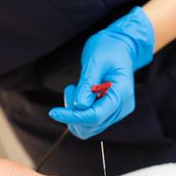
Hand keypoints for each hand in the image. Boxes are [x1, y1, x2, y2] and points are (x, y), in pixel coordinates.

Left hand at [49, 7, 154, 138]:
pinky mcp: (110, 114)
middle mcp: (121, 108)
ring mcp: (117, 113)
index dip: (73, 116)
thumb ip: (88, 84)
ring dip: (75, 113)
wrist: (120, 48)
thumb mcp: (95, 61)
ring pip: (88, 128)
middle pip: (91, 125)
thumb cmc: (108, 49)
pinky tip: (80, 96)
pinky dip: (79, 113)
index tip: (53, 112)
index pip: (96, 115)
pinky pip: (89, 123)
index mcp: (122, 94)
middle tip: (71, 88)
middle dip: (73, 112)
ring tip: (76, 89)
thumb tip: (79, 106)